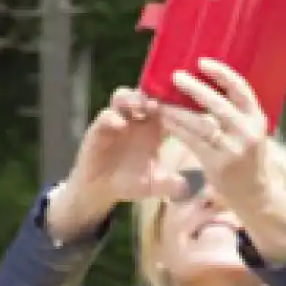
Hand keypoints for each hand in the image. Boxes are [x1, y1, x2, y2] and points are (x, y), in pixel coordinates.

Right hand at [48, 89, 185, 238]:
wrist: (101, 190)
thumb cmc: (132, 182)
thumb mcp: (154, 184)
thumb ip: (170, 183)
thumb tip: (186, 188)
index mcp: (157, 129)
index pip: (170, 107)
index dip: (177, 103)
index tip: (186, 103)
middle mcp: (138, 120)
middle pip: (148, 95)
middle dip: (154, 95)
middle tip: (162, 102)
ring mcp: (118, 120)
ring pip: (125, 96)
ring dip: (133, 99)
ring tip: (141, 109)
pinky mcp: (99, 128)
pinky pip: (106, 115)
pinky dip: (113, 117)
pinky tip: (120, 125)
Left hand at [159, 59, 285, 262]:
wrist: (256, 193)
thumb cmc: (248, 157)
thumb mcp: (250, 131)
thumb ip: (235, 113)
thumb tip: (206, 85)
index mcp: (258, 119)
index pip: (241, 89)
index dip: (221, 74)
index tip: (201, 62)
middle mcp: (248, 132)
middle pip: (218, 105)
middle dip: (195, 89)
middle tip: (175, 76)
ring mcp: (234, 149)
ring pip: (201, 123)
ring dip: (178, 110)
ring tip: (160, 101)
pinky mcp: (219, 164)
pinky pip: (193, 141)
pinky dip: (177, 129)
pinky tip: (165, 121)